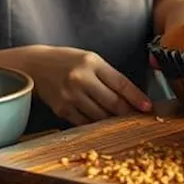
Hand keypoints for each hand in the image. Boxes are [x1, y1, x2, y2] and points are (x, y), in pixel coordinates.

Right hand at [19, 46, 151, 125]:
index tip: (147, 106)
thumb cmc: (67, 61)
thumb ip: (108, 76)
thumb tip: (130, 97)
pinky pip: (85, 122)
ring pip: (100, 115)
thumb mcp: (90, 59)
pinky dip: (96, 124)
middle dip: (127, 113)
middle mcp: (81, 78)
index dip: (136, 97)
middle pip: (112, 102)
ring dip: (113, 121)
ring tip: (122, 123)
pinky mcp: (62, 109)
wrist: (35, 66)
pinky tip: (102, 125)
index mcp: (92, 62)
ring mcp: (70, 95)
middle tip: (138, 118)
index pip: (120, 83)